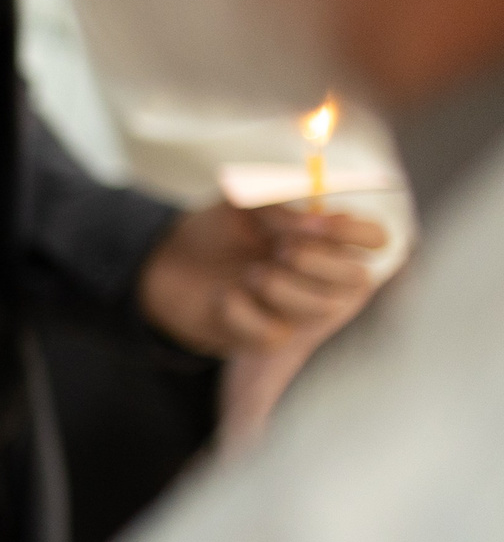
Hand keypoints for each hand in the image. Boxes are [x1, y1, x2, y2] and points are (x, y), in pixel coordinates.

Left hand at [138, 203, 386, 356]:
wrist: (168, 263)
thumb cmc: (216, 229)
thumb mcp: (244, 203)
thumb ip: (282, 205)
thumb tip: (318, 220)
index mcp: (325, 238)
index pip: (374, 238)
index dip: (358, 232)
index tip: (322, 222)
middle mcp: (321, 276)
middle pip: (356, 279)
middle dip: (322, 264)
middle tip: (283, 250)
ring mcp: (297, 310)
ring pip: (320, 310)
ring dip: (284, 288)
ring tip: (251, 273)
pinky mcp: (267, 338)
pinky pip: (273, 334)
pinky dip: (243, 312)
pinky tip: (225, 297)